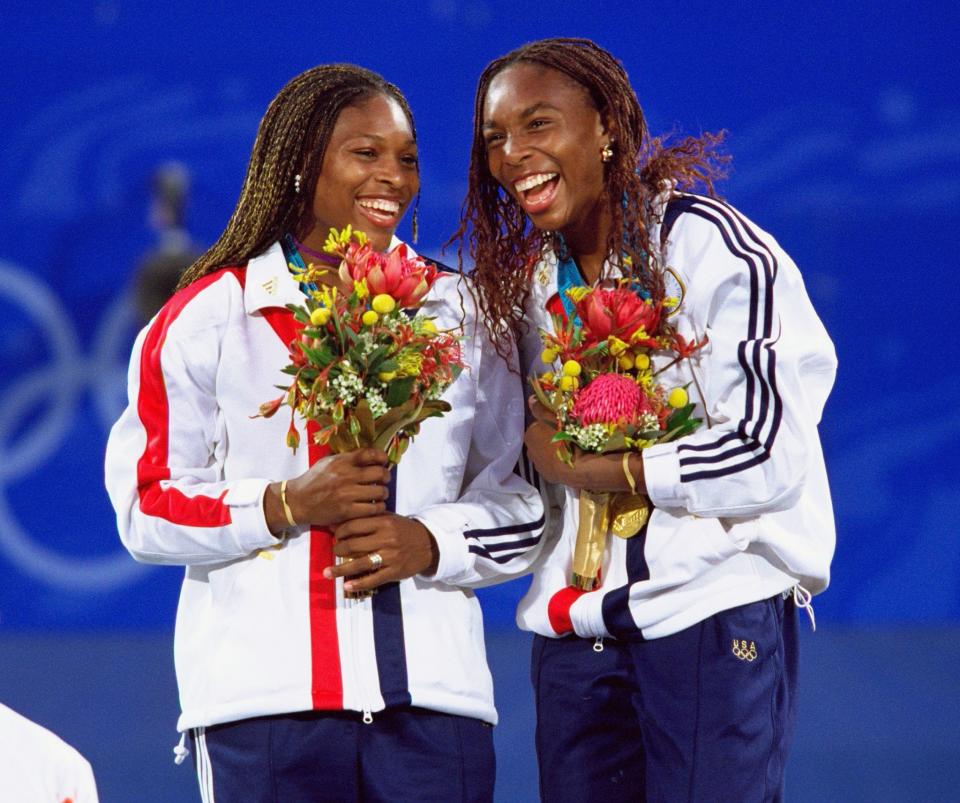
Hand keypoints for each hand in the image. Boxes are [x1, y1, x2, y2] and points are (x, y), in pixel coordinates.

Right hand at [264, 448, 389, 533]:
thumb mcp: (327, 462)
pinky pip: (373, 508)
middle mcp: (345, 476)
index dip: (382, 457)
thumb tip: (370, 455)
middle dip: (386, 476)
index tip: (384, 461)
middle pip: (379, 473)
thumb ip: (347, 458)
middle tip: (383, 480)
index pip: (370, 454)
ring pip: (380, 492)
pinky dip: (378, 507)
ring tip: (379, 494)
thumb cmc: (313, 481)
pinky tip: (374, 506)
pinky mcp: (347, 511)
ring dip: (383, 493)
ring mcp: (346, 494)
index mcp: (341, 461)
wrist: (297, 501)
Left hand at [324, 514, 439, 592]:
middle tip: (334, 551)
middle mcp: (386, 539)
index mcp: (383, 522)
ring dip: (340, 569)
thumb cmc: (403, 529)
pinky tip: (347, 585)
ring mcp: (390, 556)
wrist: (428, 544)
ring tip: (327, 572)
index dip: (340, 531)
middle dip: (338, 549)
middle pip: (353, 545)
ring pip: (360, 563)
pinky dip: (358, 583)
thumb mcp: (388, 518)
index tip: (335, 535)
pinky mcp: (394, 571)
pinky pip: (373, 579)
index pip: (353, 525)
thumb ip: (365, 518)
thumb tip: (335, 522)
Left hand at [523, 419, 644, 494]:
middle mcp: (530, 452)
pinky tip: (569, 460)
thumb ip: (541, 408)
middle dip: (549, 438)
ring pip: (546, 454)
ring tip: (570, 448)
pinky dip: (558, 463)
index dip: (548, 424)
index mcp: (530, 435)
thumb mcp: (554, 418)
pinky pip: (552, 466)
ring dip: (554, 451)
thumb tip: (530, 399)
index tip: (560, 424)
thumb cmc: (565, 438)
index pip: (537, 426)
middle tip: (566, 435)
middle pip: (540, 441)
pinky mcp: (548, 477)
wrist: (577, 467)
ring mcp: (539, 466)